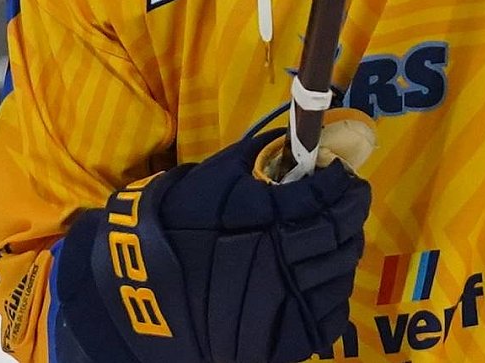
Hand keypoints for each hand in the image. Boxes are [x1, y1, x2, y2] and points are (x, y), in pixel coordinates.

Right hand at [53, 116, 372, 362]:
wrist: (135, 291)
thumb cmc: (175, 225)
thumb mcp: (214, 178)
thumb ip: (259, 158)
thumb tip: (296, 142)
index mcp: (270, 223)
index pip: (328, 200)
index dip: (344, 185)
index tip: (345, 176)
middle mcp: (283, 267)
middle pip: (340, 239)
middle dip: (349, 216)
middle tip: (347, 204)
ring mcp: (283, 309)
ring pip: (340, 278)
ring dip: (343, 253)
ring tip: (333, 240)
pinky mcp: (280, 342)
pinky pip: (327, 319)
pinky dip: (332, 296)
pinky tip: (320, 280)